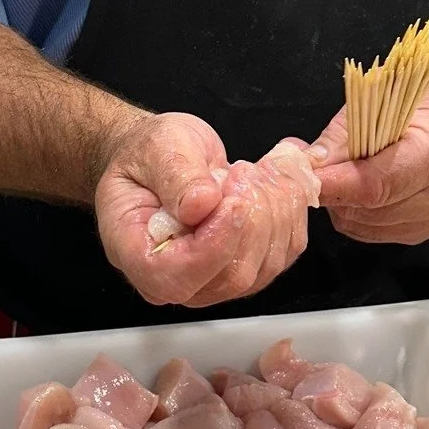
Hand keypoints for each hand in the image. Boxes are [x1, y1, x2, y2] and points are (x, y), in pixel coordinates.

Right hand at [95, 116, 312, 308]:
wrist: (161, 158)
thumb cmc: (148, 157)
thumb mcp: (155, 150)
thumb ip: (176, 176)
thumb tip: (202, 203)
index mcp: (139, 255)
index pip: (177, 278)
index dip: (214, 246)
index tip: (233, 202)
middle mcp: (177, 278)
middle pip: (232, 275)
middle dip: (252, 219)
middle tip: (242, 171)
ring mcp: (216, 277)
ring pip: (266, 263)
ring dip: (274, 208)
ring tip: (252, 171)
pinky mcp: (250, 263)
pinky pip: (286, 249)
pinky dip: (290, 209)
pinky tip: (271, 180)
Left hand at [310, 63, 428, 244]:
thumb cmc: (418, 104)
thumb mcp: (376, 105)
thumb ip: (338, 139)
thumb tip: (304, 164)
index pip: (375, 185)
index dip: (335, 185)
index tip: (305, 178)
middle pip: (366, 210)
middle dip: (334, 191)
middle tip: (317, 170)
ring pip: (362, 225)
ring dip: (342, 203)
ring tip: (341, 175)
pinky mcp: (421, 232)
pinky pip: (371, 231)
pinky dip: (354, 212)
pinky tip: (356, 189)